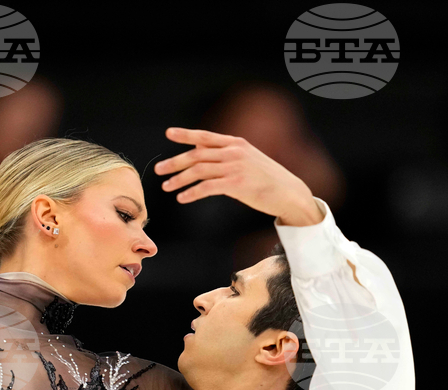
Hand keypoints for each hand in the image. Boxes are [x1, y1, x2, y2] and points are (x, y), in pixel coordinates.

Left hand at [154, 128, 323, 225]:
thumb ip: (224, 155)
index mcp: (236, 143)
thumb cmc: (265, 178)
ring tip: (166, 187)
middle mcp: (234, 152)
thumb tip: (199, 152)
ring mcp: (235, 167)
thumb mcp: (247, 159)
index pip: (205, 137)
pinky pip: (206, 187)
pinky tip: (182, 198)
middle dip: (175, 162)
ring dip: (179, 179)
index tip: (169, 133)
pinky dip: (192, 193)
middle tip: (158, 170)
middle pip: (196, 155)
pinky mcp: (236, 184)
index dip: (186, 134)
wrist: (288, 192)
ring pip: (198, 171)